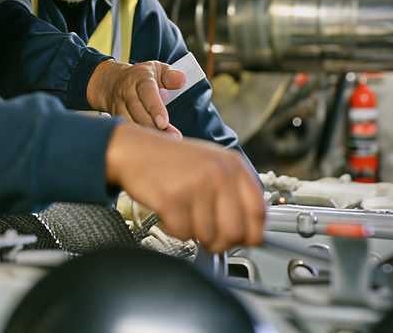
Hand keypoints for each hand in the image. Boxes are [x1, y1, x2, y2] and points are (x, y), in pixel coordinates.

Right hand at [87, 60, 185, 135]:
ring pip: (130, 123)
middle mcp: (127, 92)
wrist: (110, 82)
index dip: (155, 108)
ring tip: (164, 144)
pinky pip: (126, 130)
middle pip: (137, 112)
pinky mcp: (115, 119)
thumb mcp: (157, 69)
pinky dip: (137, 139)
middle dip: (154, 127)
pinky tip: (150, 146)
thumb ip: (171, 76)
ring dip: (146, 135)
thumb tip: (182, 80)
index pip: (147, 93)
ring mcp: (118, 106)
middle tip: (173, 138)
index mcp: (140, 78)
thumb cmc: (140, 77)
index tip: (163, 123)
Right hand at [104, 124, 264, 252]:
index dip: (252, 234)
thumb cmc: (171, 161)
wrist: (133, 150)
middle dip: (220, 242)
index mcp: (233, 165)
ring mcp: (196, 185)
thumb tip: (250, 231)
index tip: (243, 240)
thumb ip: (234, 192)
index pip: (259, 212)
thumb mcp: (211, 165)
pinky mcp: (173, 198)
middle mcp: (219, 173)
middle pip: (235, 232)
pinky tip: (169, 211)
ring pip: (208, 236)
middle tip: (209, 237)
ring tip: (183, 213)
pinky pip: (182, 233)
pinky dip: (174, 229)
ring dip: (193, 232)